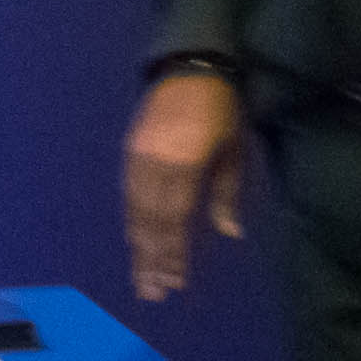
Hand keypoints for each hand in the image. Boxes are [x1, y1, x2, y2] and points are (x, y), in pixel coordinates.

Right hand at [122, 71, 251, 301]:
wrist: (189, 66)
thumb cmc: (221, 110)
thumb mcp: (233, 150)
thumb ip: (226, 194)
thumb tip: (230, 234)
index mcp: (185, 163)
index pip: (176, 219)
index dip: (174, 254)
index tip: (176, 283)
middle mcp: (156, 162)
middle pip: (150, 220)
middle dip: (152, 259)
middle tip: (152, 294)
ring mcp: (138, 155)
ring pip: (134, 210)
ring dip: (138, 245)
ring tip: (141, 277)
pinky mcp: (130, 148)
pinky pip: (128, 192)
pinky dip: (132, 220)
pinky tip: (135, 240)